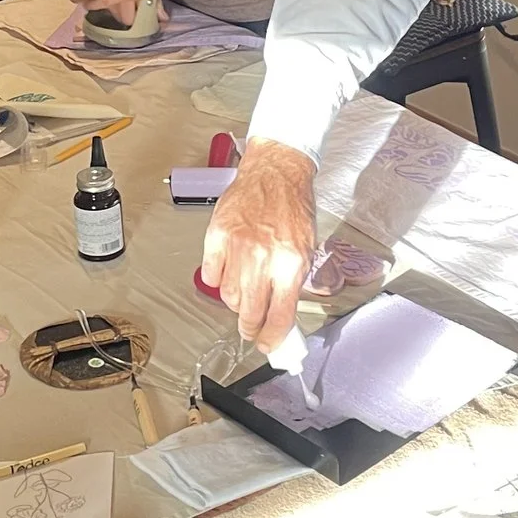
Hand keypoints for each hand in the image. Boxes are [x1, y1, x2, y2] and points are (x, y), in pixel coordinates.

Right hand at [201, 141, 318, 348]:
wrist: (276, 172)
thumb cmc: (293, 207)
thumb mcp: (306, 249)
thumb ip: (292, 283)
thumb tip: (280, 314)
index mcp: (291, 265)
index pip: (279, 317)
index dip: (271, 339)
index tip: (267, 345)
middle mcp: (263, 259)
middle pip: (249, 313)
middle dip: (250, 328)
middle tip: (250, 329)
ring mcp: (237, 248)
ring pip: (228, 297)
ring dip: (235, 302)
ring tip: (243, 292)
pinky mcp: (217, 236)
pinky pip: (211, 274)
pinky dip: (218, 279)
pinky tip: (228, 272)